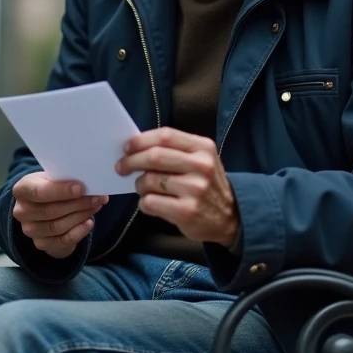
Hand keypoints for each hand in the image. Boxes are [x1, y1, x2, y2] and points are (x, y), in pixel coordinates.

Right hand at [12, 172, 108, 258]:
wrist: (45, 206)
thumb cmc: (51, 187)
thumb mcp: (54, 178)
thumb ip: (67, 180)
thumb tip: (93, 184)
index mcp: (22, 190)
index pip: (39, 192)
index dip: (61, 191)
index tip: (81, 188)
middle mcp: (22, 211)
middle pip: (51, 211)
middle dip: (78, 204)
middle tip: (97, 197)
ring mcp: (30, 230)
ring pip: (58, 226)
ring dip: (81, 216)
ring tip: (95, 206)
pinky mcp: (41, 244)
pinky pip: (63, 240)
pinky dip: (79, 231)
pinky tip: (89, 222)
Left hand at [116, 128, 238, 247]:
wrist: (231, 217)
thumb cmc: (207, 184)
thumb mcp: (202, 159)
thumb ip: (175, 150)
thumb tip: (136, 148)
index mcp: (203, 148)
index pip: (165, 136)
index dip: (141, 140)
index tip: (127, 147)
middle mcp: (201, 166)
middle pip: (154, 156)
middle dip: (131, 161)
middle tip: (121, 167)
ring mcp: (194, 190)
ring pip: (149, 180)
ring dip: (139, 184)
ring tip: (143, 188)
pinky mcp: (186, 211)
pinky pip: (150, 202)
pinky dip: (144, 202)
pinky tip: (151, 203)